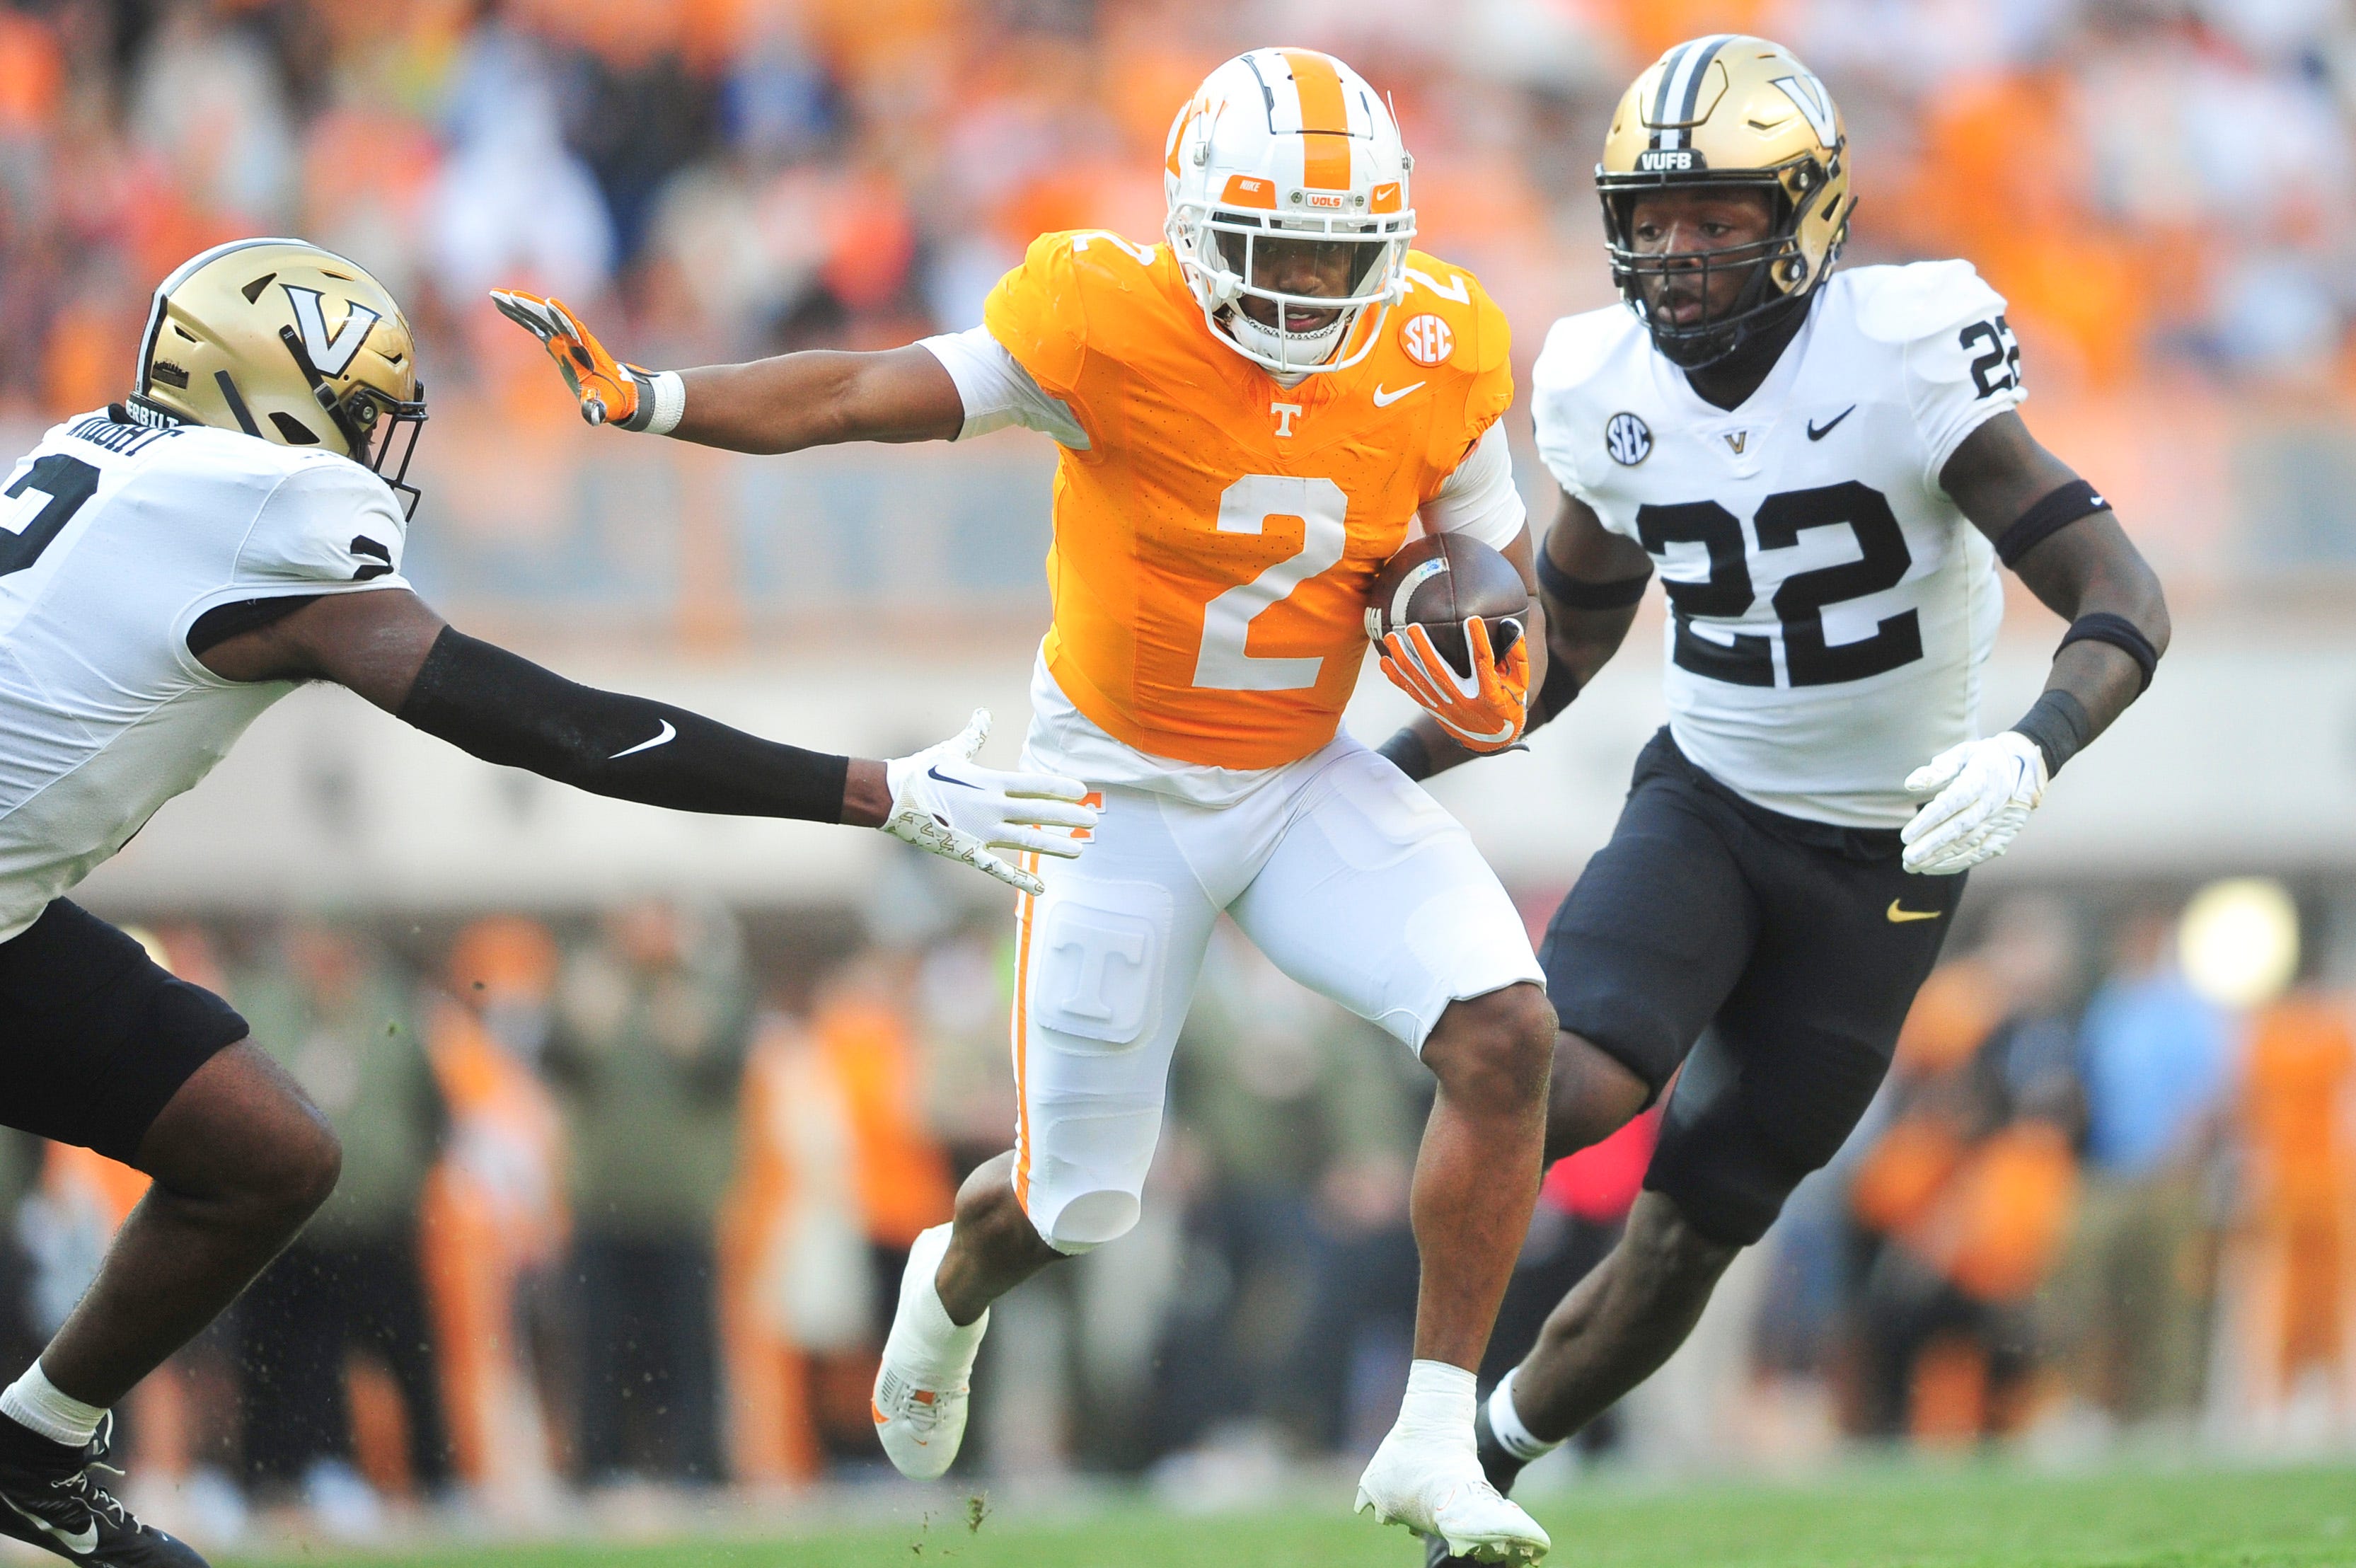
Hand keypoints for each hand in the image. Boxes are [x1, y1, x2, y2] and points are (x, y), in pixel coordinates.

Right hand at [489, 289, 643, 427]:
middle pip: (551, 317)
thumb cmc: (611, 402)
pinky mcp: (556, 342)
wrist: (617, 393)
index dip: (562, 317)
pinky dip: (520, 315)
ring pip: (540, 317)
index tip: (549, 303)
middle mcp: (574, 340)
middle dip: (532, 306)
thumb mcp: (605, 408)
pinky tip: (503, 305)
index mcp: (586, 351)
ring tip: (496, 295)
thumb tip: (594, 413)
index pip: (572, 329)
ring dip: (520, 305)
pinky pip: (536, 324)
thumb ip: (597, 408)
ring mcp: (564, 339)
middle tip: (510, 296)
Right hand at [882, 710, 1097, 895]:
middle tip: (1093, 822)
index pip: (1034, 784)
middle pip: (1038, 813)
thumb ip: (974, 735)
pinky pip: (999, 869)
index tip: (1082, 791)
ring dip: (1055, 846)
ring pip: (1027, 840)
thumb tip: (984, 713)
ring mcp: (981, 832)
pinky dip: (1021, 878)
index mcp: (990, 781)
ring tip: (1080, 850)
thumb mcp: (951, 750)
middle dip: (1068, 817)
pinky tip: (1042, 887)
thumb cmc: (921, 771)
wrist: (892, 798)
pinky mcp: (968, 852)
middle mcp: (991, 807)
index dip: (1060, 788)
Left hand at [1378, 618, 1528, 752]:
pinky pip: (1412, 692)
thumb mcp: (1521, 682)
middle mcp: (1464, 703)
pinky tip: (1384, 660)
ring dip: (1404, 660)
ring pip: (1420, 682)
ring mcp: (1446, 708)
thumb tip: (1510, 623)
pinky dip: (1397, 677)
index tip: (1472, 619)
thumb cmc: (1509, 702)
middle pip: (1440, 674)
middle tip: (1413, 627)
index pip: (1483, 664)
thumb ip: (1517, 655)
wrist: (1492, 740)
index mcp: (1490, 695)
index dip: (1478, 642)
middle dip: (1424, 650)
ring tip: (1391, 637)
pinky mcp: (1434, 710)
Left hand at [1901, 731, 2047, 874]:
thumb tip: (1909, 784)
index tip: (1906, 836)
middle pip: (1959, 828)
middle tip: (1907, 858)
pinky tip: (1933, 868)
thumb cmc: (1984, 759)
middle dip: (1931, 846)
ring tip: (1913, 866)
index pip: (1953, 802)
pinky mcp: (2006, 834)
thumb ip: (1937, 769)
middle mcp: (1993, 801)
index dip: (1929, 821)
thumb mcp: (1962, 753)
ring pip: (1968, 844)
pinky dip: (1957, 863)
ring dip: (1940, 858)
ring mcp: (2001, 820)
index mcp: (1982, 778)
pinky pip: (1981, 853)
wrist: (2028, 766)